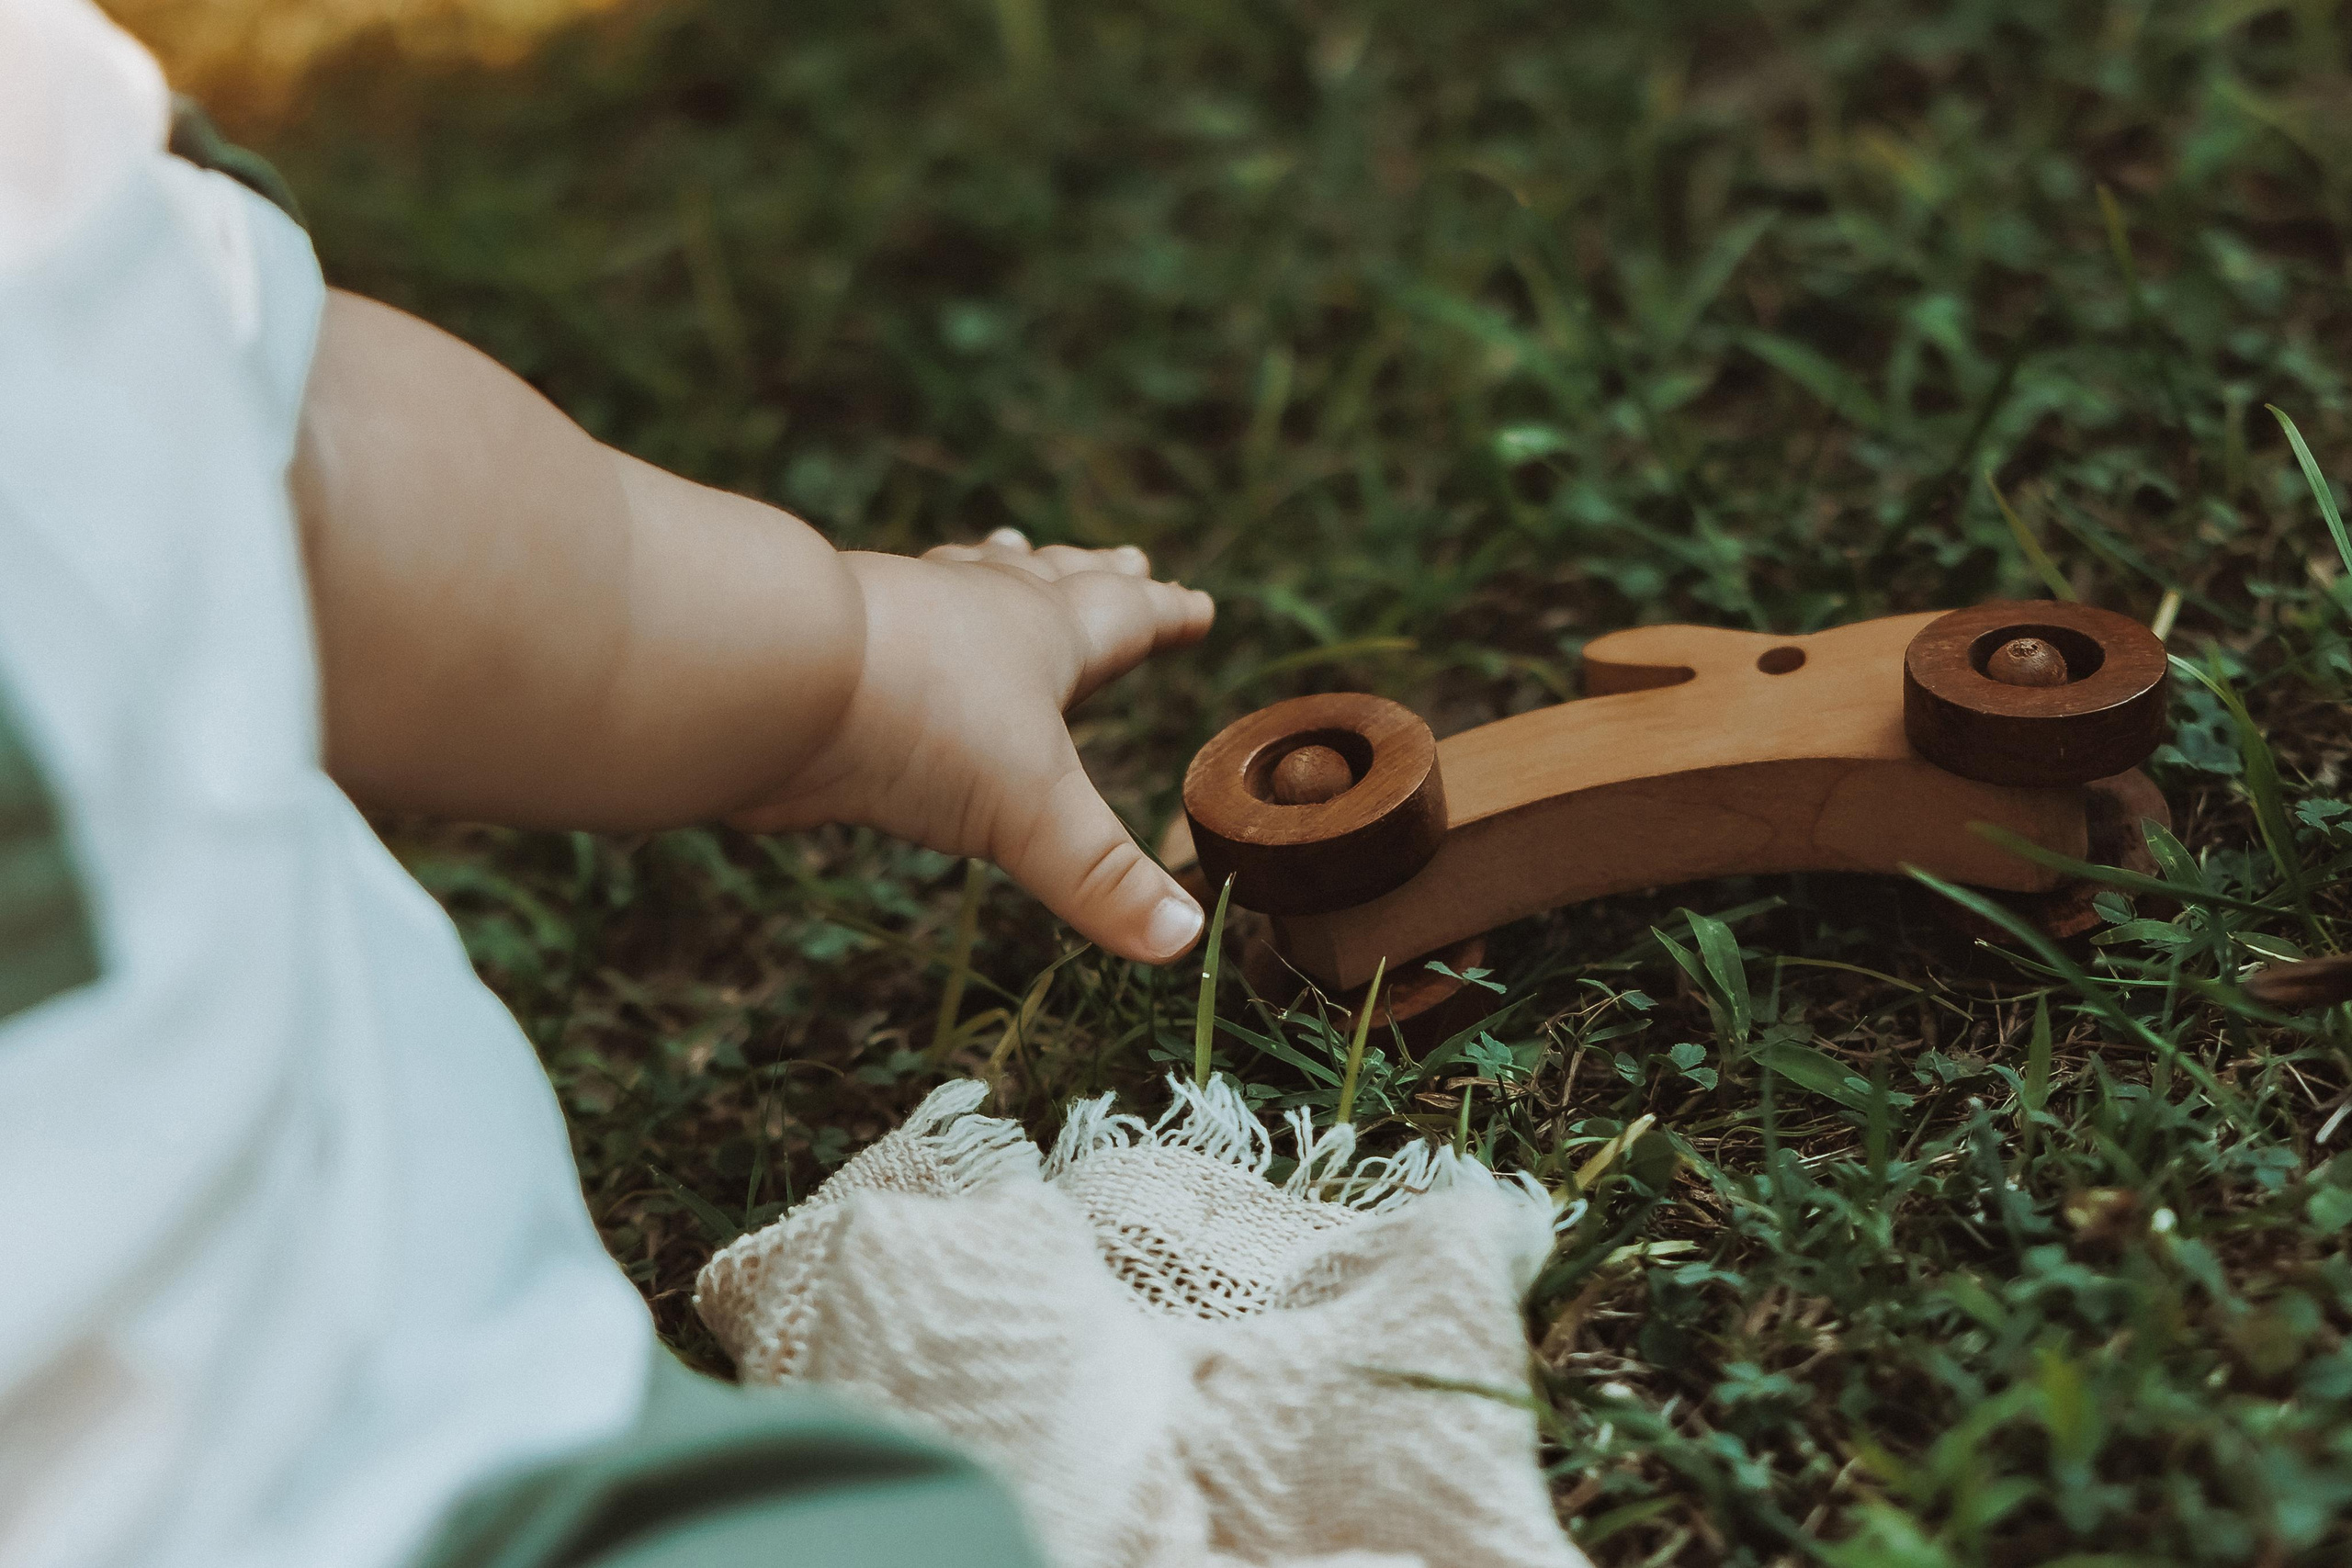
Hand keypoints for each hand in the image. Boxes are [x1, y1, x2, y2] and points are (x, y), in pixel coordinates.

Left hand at [729, 529, 1215, 963]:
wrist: (772, 675)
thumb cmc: (922, 723)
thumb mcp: (1033, 811)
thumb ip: (1104, 881)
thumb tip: (1185, 943)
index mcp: (1042, 635)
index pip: (1122, 617)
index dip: (1163, 615)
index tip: (1197, 603)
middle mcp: (975, 611)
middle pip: (1048, 582)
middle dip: (1090, 577)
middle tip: (1121, 557)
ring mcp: (901, 620)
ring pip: (965, 583)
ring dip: (997, 573)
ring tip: (1009, 549)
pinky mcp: (838, 652)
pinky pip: (892, 620)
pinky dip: (912, 613)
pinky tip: (897, 618)